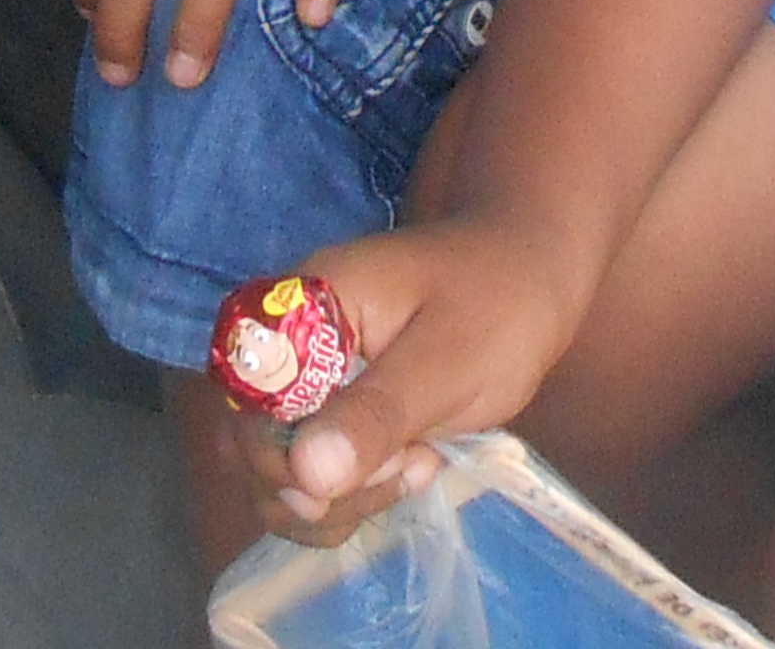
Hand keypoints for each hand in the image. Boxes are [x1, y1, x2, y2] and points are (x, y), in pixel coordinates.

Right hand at [257, 217, 591, 541]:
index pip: (245, 394)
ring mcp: (308, 383)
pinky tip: (413, 468)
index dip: (275, 454)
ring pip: (280, 473)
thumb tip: (306, 474)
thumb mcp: (447, 360)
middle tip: (407, 465)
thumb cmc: (497, 301)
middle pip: (252, 443)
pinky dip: (354, 495)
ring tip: (418, 465)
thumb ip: (377, 413)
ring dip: (341, 498)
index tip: (342, 480)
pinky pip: (314, 477)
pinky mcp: (333, 414)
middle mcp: (289, 345)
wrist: (529, 277)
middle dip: (319, 485)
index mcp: (304, 307)